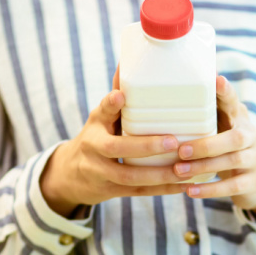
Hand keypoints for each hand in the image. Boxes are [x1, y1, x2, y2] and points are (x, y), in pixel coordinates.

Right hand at [40, 80, 186, 215]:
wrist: (71, 174)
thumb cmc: (96, 137)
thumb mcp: (100, 117)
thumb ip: (117, 98)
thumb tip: (126, 62)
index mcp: (95, 125)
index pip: (101, 111)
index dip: (110, 105)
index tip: (120, 95)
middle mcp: (94, 149)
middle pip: (117, 148)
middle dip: (145, 146)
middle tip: (173, 141)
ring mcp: (102, 173)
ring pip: (130, 176)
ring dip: (159, 174)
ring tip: (184, 168)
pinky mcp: (113, 191)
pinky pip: (139, 192)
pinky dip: (163, 190)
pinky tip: (183, 185)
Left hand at [174, 76, 255, 222]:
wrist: (255, 180)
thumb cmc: (225, 149)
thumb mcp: (219, 129)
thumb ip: (201, 116)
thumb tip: (164, 97)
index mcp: (239, 118)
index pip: (233, 102)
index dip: (226, 92)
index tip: (216, 80)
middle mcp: (251, 135)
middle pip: (234, 138)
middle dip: (207, 145)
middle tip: (182, 150)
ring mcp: (255, 159)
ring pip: (232, 161)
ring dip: (204, 167)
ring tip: (179, 171)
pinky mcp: (253, 181)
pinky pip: (233, 186)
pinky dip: (211, 190)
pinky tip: (191, 192)